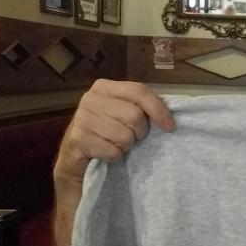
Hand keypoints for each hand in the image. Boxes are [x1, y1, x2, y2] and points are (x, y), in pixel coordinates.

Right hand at [54, 79, 174, 186]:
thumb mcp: (121, 114)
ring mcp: (82, 118)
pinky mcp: (78, 139)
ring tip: (116, 144)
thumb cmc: (105, 133)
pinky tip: (106, 153)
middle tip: (130, 137)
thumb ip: (140, 107)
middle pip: (135, 116)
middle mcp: (90, 98)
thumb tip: (169, 114)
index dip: (158, 109)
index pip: (139, 92)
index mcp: (104, 87)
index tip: (170, 127)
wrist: (75, 158)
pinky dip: (115, 157)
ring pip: (125, 136)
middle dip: (139, 133)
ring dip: (126, 146)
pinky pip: (113, 152)